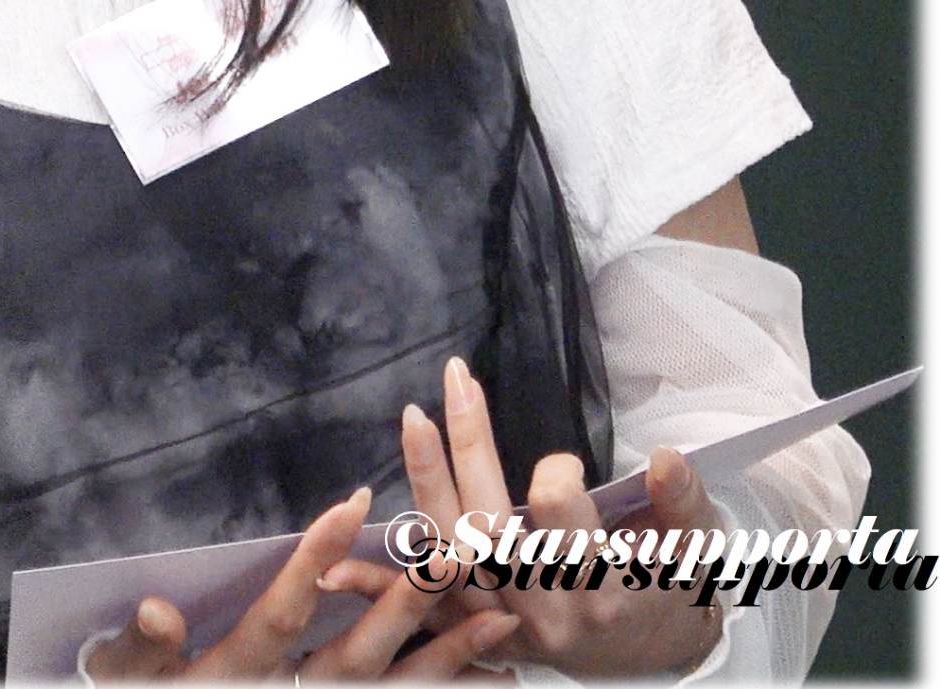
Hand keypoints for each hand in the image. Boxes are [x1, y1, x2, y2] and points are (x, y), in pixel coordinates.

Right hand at [84, 484, 522, 680]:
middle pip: (352, 662)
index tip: (354, 501)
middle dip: (403, 610)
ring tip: (499, 622)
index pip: (281, 616)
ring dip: (447, 661)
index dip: (315, 561)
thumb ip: (140, 648)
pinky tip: (500, 673)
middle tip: (448, 557)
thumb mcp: (125, 675)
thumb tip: (159, 610)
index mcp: (235, 675)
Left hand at [318, 361, 728, 679]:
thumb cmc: (676, 586)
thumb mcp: (698, 548)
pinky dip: (381, 586)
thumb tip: (666, 456)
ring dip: (426, 484)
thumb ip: (683, 504)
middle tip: (455, 379)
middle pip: (493, 524)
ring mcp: (505, 626)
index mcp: (601, 588)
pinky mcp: (480, 636)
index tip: (564, 463)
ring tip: (413, 417)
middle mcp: (545, 611)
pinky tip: (334, 562)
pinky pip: (424, 610)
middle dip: (471, 446)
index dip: (557, 476)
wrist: (655, 655)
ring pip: (452, 555)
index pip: (559, 515)